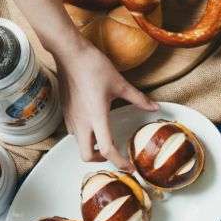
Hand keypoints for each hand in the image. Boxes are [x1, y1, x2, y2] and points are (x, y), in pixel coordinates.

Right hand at [53, 39, 156, 167]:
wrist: (68, 52)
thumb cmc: (93, 66)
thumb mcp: (120, 83)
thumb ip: (139, 99)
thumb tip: (155, 107)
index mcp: (96, 117)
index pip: (107, 149)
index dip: (119, 162)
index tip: (130, 168)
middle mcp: (81, 121)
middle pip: (86, 155)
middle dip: (101, 160)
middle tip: (115, 155)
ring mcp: (70, 117)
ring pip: (78, 144)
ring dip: (92, 148)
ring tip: (106, 140)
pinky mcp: (65, 111)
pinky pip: (74, 132)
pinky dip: (85, 136)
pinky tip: (95, 125)